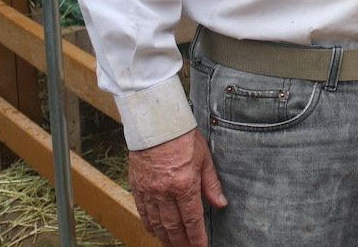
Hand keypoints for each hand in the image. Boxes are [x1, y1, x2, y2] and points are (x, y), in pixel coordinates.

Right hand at [129, 128, 226, 246]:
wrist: (155, 124)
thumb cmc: (183, 137)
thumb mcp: (204, 158)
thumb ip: (211, 184)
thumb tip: (220, 204)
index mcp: (184, 184)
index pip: (192, 219)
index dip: (197, 238)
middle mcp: (165, 192)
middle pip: (173, 226)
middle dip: (182, 243)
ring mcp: (149, 191)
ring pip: (157, 223)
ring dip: (166, 238)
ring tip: (174, 245)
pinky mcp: (137, 187)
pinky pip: (143, 213)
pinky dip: (149, 226)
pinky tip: (155, 232)